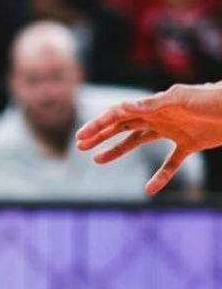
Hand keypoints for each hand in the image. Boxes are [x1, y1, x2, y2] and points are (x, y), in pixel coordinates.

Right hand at [76, 83, 221, 193]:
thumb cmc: (212, 99)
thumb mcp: (180, 99)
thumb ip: (153, 104)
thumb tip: (123, 108)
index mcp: (154, 106)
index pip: (119, 115)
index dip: (99, 125)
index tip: (82, 136)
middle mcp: (159, 118)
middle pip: (123, 127)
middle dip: (101, 136)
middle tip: (80, 146)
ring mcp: (173, 132)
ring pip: (138, 142)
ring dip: (117, 150)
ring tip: (98, 161)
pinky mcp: (189, 145)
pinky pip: (171, 164)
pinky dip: (160, 177)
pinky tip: (149, 190)